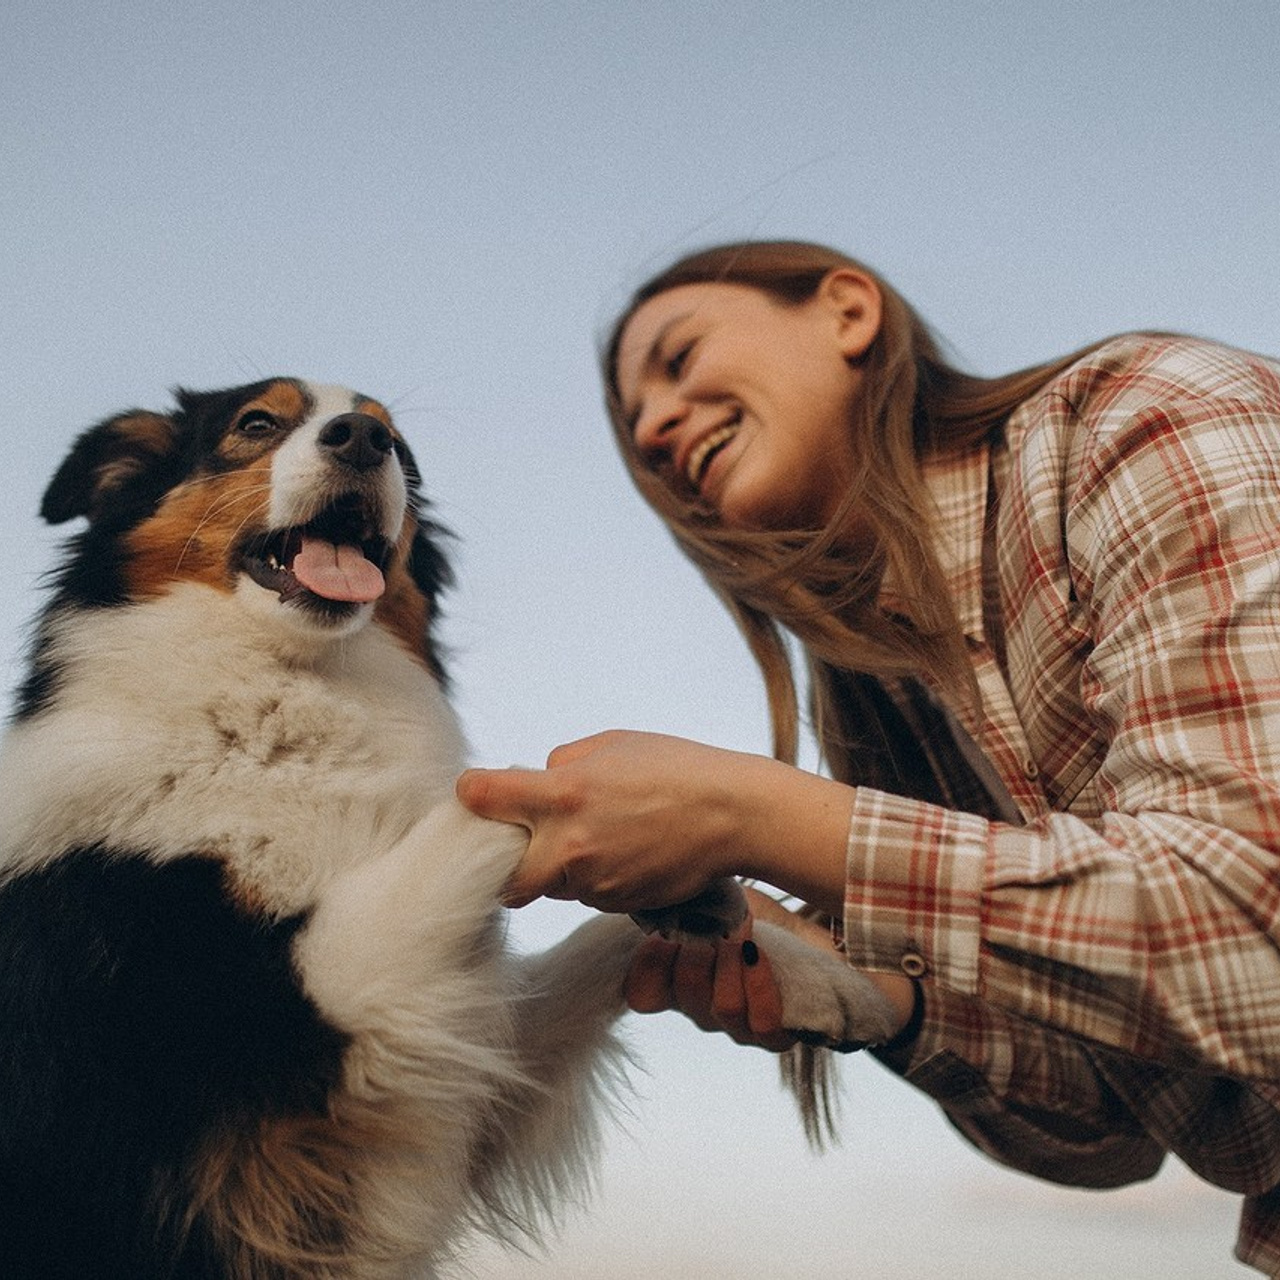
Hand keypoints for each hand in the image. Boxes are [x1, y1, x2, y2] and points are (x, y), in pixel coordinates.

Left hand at [456, 729, 855, 916]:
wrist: (735, 815)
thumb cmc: (677, 768)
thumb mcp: (613, 745)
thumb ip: (562, 765)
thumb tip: (534, 782)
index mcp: (563, 794)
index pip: (483, 797)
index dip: (471, 795)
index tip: (474, 795)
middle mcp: (570, 845)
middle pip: (505, 876)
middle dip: (508, 863)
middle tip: (525, 840)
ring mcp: (593, 882)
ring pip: (550, 885)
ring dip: (557, 866)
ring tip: (600, 833)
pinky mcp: (616, 904)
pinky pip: (586, 894)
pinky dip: (593, 876)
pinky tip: (626, 850)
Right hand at [624, 912, 796, 1052]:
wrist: (807, 934)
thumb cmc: (755, 915)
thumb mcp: (711, 900)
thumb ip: (680, 905)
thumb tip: (655, 898)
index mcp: (677, 980)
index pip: (642, 993)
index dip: (648, 965)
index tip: (663, 933)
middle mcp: (702, 1008)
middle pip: (685, 992)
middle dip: (701, 948)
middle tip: (713, 925)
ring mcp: (737, 1026)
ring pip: (724, 1006)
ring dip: (735, 963)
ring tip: (741, 937)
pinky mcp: (774, 1035)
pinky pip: (762, 1024)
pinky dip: (760, 984)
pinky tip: (758, 955)